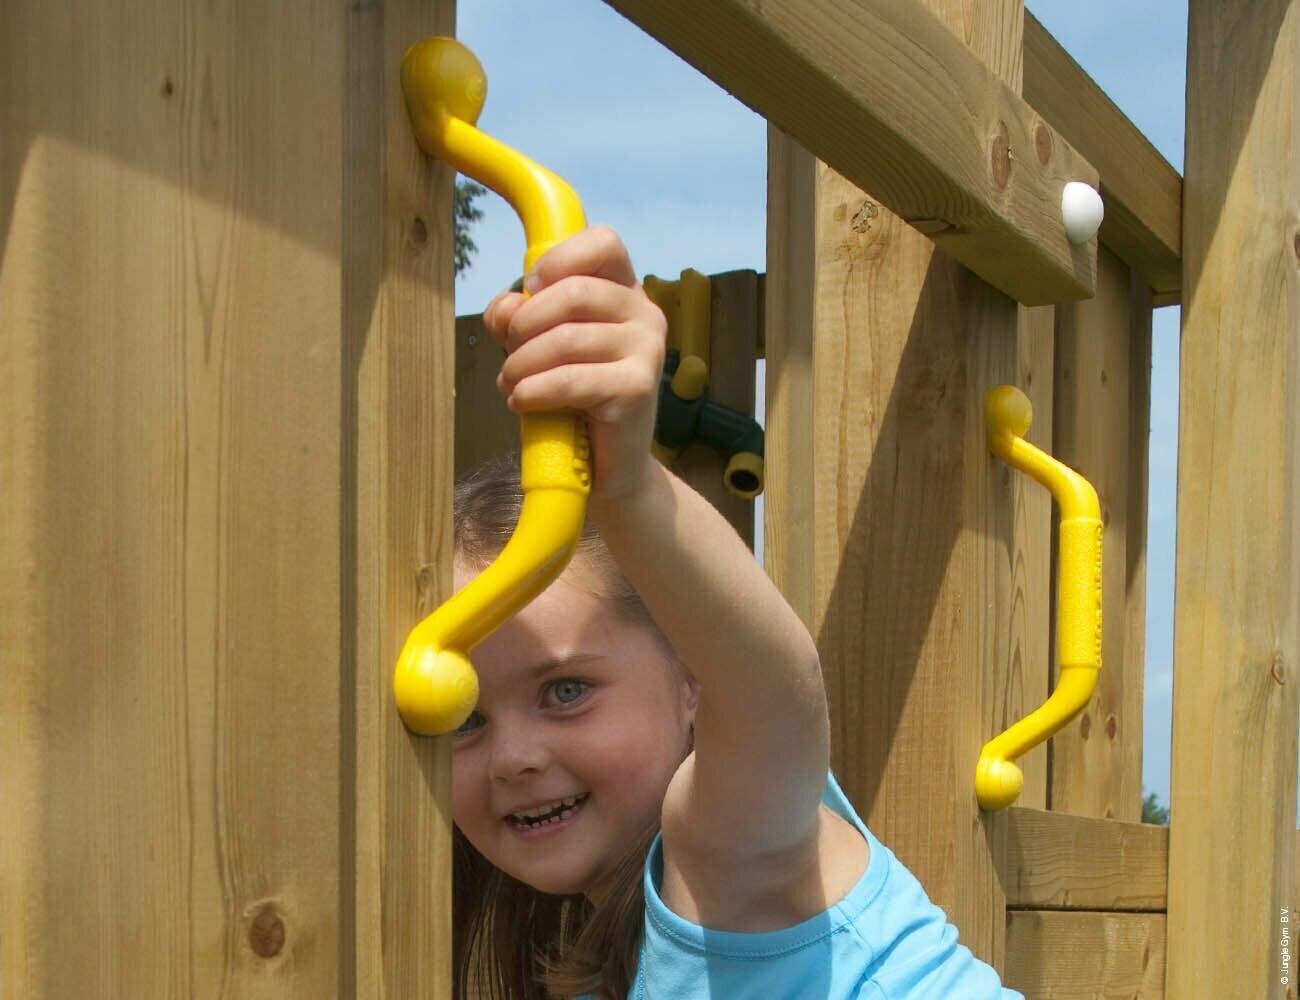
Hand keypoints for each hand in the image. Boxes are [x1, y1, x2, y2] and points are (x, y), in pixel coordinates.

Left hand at [482, 226, 666, 504]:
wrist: (609, 468)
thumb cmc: (574, 400)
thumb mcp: (540, 348)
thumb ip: (519, 318)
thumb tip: (505, 308)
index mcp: (626, 293)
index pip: (604, 242)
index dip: (559, 259)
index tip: (532, 289)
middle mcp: (646, 315)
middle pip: (573, 291)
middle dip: (525, 323)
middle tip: (510, 354)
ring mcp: (647, 352)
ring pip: (565, 339)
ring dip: (521, 365)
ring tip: (511, 385)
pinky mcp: (638, 389)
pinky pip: (570, 379)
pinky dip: (533, 391)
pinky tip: (522, 402)